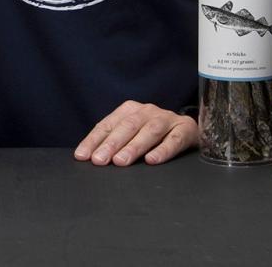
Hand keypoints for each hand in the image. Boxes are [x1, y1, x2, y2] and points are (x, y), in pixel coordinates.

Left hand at [74, 100, 197, 165]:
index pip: (107, 125)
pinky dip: (163, 150)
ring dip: (134, 147)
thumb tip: (89, 157)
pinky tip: (152, 160)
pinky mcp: (186, 129)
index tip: (83, 156)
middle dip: (111, 144)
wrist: (188, 129)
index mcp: (129, 110)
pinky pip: (174, 140)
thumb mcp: (131, 133)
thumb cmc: (153, 135)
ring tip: (121, 161)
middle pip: (127, 127)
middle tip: (99, 160)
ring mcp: (167, 119)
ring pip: (149, 131)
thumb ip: (113, 142)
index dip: (94, 140)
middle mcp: (147, 111)